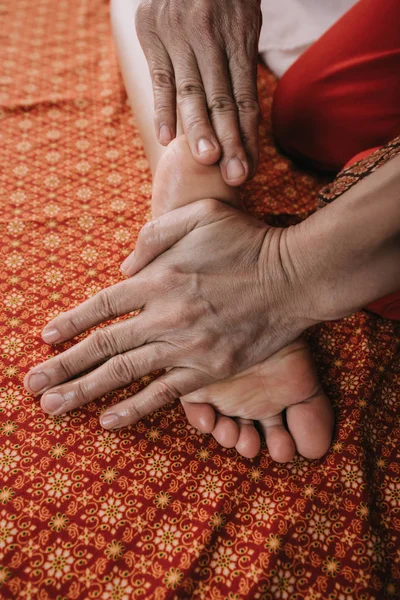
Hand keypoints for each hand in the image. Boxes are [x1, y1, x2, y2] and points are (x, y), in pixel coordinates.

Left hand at [25, 200, 311, 429]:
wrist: (296, 277)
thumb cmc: (249, 241)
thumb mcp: (199, 215)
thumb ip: (154, 235)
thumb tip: (123, 266)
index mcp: (159, 277)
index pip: (102, 305)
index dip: (70, 322)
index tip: (45, 338)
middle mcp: (165, 315)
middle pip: (103, 344)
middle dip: (63, 366)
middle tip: (31, 385)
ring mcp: (187, 345)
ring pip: (125, 373)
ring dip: (84, 391)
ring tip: (52, 408)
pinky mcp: (209, 368)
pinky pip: (165, 394)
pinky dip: (135, 408)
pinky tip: (108, 422)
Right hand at [135, 0, 261, 185]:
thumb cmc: (222, 0)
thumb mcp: (242, 23)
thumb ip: (240, 68)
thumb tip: (245, 122)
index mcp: (238, 36)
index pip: (245, 98)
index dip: (248, 136)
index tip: (250, 168)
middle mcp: (210, 36)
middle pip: (222, 100)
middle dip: (229, 141)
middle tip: (235, 175)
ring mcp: (179, 35)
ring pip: (191, 92)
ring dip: (198, 130)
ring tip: (207, 160)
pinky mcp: (152, 35)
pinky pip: (159, 78)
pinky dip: (162, 109)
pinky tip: (165, 138)